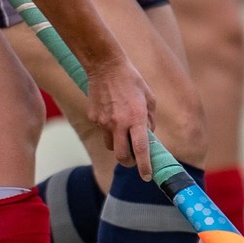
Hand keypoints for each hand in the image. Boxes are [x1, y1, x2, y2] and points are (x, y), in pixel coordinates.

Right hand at [86, 56, 156, 175]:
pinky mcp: (93, 117)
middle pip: (121, 156)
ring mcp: (104, 121)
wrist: (105, 65)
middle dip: (128, 162)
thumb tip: (148, 135)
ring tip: (123, 132)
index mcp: (136, 118)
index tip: (147, 177)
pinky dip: (109, 129)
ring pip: (110, 146)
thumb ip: (150, 119)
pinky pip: (102, 131)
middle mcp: (119, 123)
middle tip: (133, 159)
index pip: (140, 150)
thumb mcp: (149, 98)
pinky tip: (112, 114)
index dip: (144, 166)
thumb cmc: (132, 80)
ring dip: (118, 145)